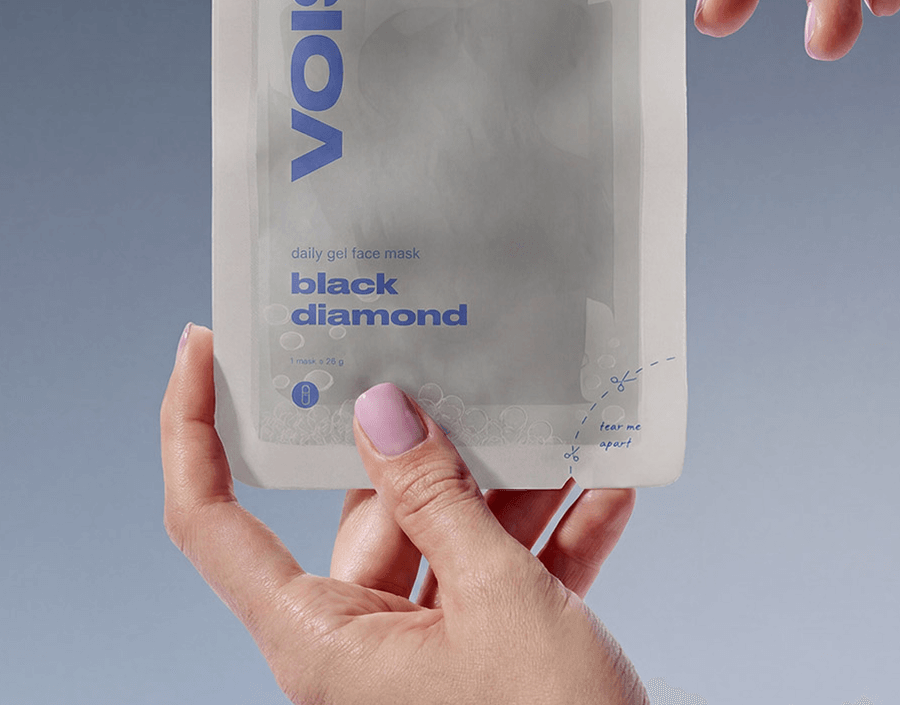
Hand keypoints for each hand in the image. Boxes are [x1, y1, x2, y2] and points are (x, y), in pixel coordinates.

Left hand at [161, 324, 645, 704]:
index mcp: (321, 639)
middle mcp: (359, 643)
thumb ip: (436, 499)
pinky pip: (504, 579)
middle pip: (366, 513)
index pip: (214, 524)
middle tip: (456, 373)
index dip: (192, 431)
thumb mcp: (496, 599)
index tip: (204, 348)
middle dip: (428, 450)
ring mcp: (422, 652)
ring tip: (555, 430)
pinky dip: (553, 539)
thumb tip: (380, 410)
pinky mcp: (482, 661)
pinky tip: (604, 492)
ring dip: (509, 491)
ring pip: (445, 539)